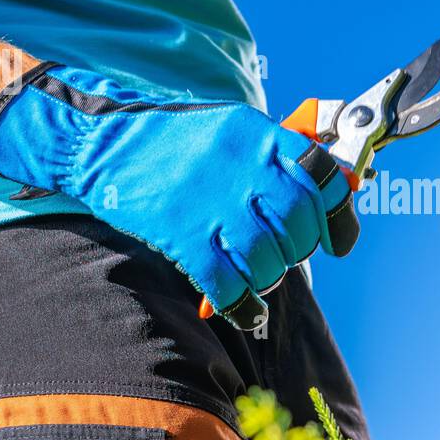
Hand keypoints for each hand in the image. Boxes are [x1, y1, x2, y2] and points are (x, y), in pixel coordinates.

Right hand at [0, 63, 358, 329]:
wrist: (100, 145)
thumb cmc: (174, 142)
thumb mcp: (232, 129)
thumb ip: (278, 156)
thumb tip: (333, 190)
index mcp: (259, 135)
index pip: (323, 175)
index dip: (339, 215)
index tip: (339, 240)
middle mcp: (243, 166)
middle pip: (300, 224)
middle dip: (299, 250)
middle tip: (284, 257)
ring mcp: (213, 202)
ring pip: (270, 258)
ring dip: (270, 277)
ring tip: (258, 278)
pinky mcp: (183, 234)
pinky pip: (229, 283)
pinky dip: (243, 305)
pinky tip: (243, 309)